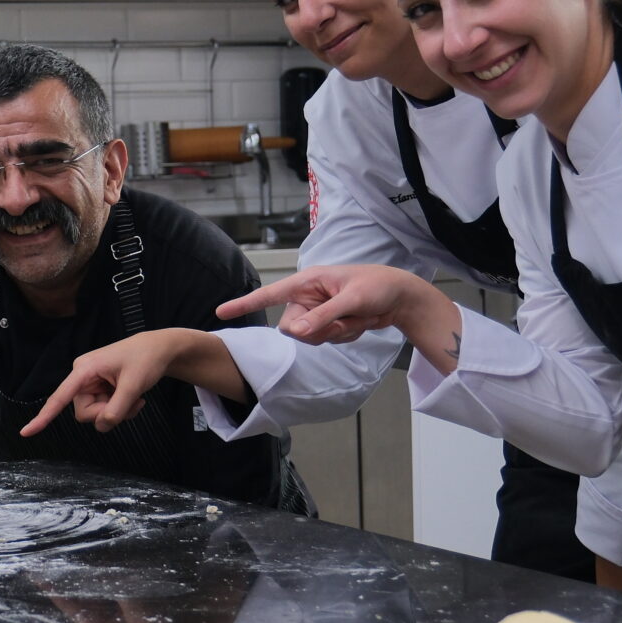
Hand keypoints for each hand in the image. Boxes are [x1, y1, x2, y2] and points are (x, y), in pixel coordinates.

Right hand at [24, 329, 186, 437]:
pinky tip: (132, 399)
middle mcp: (81, 377)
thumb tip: (102, 425)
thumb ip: (117, 409)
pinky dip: (118, 410)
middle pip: (84, 413)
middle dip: (107, 414)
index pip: (60, 397)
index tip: (26, 432)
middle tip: (131, 404)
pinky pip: (102, 410)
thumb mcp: (134, 385)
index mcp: (84, 369)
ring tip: (134, 400)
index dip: (43, 416)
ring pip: (94, 414)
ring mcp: (89, 384)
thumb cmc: (145, 360)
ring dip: (116, 413)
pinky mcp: (97, 389)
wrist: (157, 350)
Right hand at [248, 265, 425, 344]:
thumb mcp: (351, 301)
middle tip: (344, 319)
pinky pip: (324, 341)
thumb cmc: (376, 286)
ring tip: (355, 317)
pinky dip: (343, 335)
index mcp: (307, 282)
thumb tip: (295, 333)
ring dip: (334, 333)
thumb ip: (322, 317)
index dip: (244, 303)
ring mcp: (317, 312)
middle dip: (318, 330)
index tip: (221, 312)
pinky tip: (358, 322)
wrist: (400, 297)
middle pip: (292, 327)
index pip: (269, 295)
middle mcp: (307, 297)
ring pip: (308, 338)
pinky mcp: (327, 324)